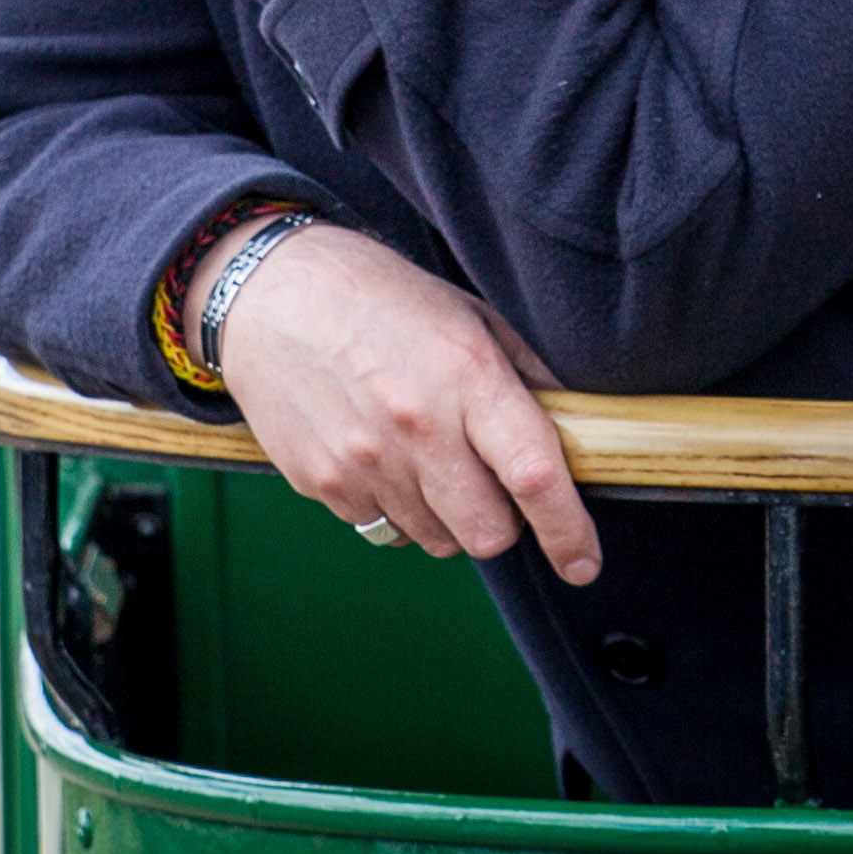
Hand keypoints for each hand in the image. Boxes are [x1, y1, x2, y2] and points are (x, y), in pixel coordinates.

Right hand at [205, 223, 601, 586]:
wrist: (269, 291)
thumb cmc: (377, 296)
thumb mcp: (467, 313)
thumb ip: (525, 375)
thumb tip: (577, 430)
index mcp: (466, 376)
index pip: (533, 476)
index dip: (568, 531)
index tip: (583, 562)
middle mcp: (417, 427)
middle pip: (487, 534)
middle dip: (501, 524)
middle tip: (487, 483)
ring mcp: (363, 461)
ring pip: (436, 540)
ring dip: (446, 517)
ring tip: (423, 456)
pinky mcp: (322, 482)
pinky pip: (382, 528)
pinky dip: (394, 507)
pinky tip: (379, 454)